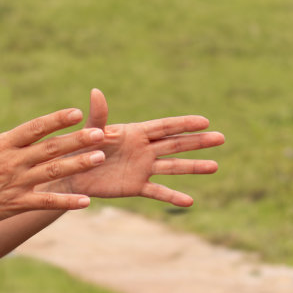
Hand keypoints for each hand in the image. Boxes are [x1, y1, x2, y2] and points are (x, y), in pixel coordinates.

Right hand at [0, 93, 106, 229]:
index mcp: (3, 144)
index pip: (34, 128)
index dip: (56, 120)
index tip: (77, 113)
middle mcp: (13, 162)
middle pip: (50, 148)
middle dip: (77, 140)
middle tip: (100, 134)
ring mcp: (16, 184)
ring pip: (53, 172)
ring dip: (77, 165)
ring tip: (99, 158)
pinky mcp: (16, 204)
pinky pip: (45, 202)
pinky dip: (65, 202)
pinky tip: (84, 201)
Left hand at [57, 88, 223, 206]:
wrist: (71, 172)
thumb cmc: (79, 147)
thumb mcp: (91, 132)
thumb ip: (98, 115)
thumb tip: (96, 91)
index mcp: (135, 133)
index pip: (165, 127)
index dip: (184, 124)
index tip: (205, 121)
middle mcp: (144, 149)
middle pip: (175, 144)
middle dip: (198, 142)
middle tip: (221, 138)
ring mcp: (142, 168)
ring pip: (173, 166)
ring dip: (193, 166)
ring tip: (214, 166)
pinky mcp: (136, 186)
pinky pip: (158, 191)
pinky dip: (173, 196)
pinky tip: (190, 201)